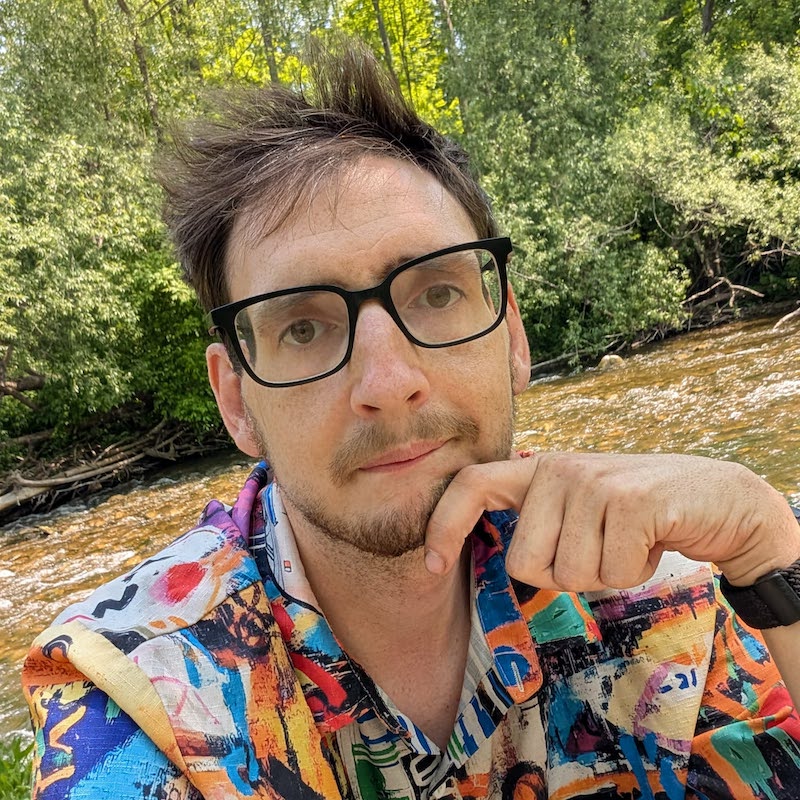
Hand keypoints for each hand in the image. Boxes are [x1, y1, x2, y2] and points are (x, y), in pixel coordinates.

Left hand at [424, 452, 799, 590]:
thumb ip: (540, 525)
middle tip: (599, 549)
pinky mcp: (630, 499)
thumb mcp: (579, 513)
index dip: (443, 523)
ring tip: (627, 541)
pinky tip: (651, 542)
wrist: (718, 499)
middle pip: (526, 563)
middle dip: (564, 575)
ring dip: (604, 574)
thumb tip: (500, 558)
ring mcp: (593, 480)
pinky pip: (612, 572)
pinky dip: (634, 571)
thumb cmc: (638, 516)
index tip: (433, 564)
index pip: (471, 484)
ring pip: (570, 574)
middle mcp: (558, 468)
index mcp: (538, 471)